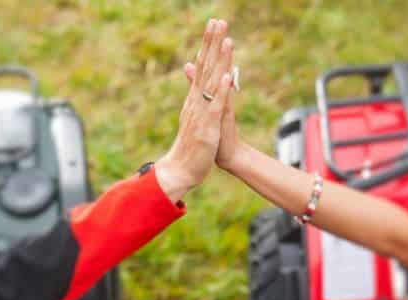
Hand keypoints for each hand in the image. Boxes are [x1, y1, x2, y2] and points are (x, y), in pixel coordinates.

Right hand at [155, 19, 234, 201]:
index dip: (207, 45)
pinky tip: (226, 75)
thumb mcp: (193, 117)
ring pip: (211, 81)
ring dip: (219, 60)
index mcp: (194, 99)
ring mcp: (201, 113)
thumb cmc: (190, 146)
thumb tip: (190, 72)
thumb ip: (194, 94)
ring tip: (226, 39)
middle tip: (217, 20)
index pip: (202, 66)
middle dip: (212, 43)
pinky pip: (215, 106)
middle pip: (205, 67)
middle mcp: (195, 102)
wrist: (180, 171)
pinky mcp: (207, 127)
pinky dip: (221, 91)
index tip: (213, 24)